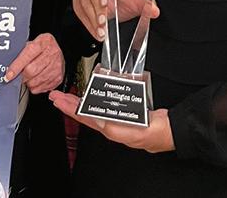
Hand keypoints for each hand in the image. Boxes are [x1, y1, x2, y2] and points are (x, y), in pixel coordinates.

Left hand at [4, 33, 63, 93]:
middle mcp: (52, 53)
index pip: (28, 54)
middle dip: (21, 76)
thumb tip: (6, 64)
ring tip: (29, 76)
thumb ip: (22, 51)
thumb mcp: (34, 42)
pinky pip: (40, 88)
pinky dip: (34, 86)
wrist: (58, 52)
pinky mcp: (58, 78)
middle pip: (31, 71)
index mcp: (44, 42)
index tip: (8, 75)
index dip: (16, 66)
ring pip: (35, 82)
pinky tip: (36, 79)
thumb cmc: (43, 47)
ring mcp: (56, 67)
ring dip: (28, 82)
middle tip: (18, 76)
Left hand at [49, 90, 173, 153]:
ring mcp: (116, 117)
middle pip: (85, 112)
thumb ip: (113, 127)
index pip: (84, 117)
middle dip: (70, 103)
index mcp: (109, 129)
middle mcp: (110, 124)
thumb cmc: (152, 133)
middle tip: (56, 96)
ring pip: (93, 107)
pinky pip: (105, 102)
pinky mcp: (124, 110)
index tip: (58, 100)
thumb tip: (96, 120)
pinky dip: (96, 97)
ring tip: (68, 95)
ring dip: (80, 100)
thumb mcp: (131, 131)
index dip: (70, 108)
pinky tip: (93, 93)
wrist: (169, 130)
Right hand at [73, 0, 159, 41]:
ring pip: (84, 2)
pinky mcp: (78, 2)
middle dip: (98, 8)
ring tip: (101, 31)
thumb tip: (154, 11)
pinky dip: (87, 24)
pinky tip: (95, 31)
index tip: (106, 3)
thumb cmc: (122, 0)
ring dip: (92, 19)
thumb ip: (145, 5)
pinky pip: (80, 12)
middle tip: (103, 22)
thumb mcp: (134, 2)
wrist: (113, 7)